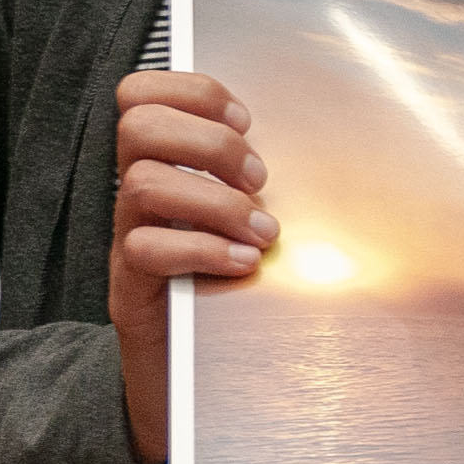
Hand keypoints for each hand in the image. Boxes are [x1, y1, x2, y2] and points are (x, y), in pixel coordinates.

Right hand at [110, 72, 275, 463]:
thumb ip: (262, 180)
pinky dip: (204, 249)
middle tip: (257, 178)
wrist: (189, 372)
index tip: (246, 119)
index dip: (193, 91)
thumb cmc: (229, 281)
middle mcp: (136, 194)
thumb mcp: (245, 216)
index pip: (141, 93)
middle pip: (137, 125)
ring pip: (141, 184)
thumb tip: (336, 140)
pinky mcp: (129, 287)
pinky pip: (144, 250)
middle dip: (209, 143)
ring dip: (215, 201)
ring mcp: (127, 238)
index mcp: (163, 163)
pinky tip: (244, 263)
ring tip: (261, 229)